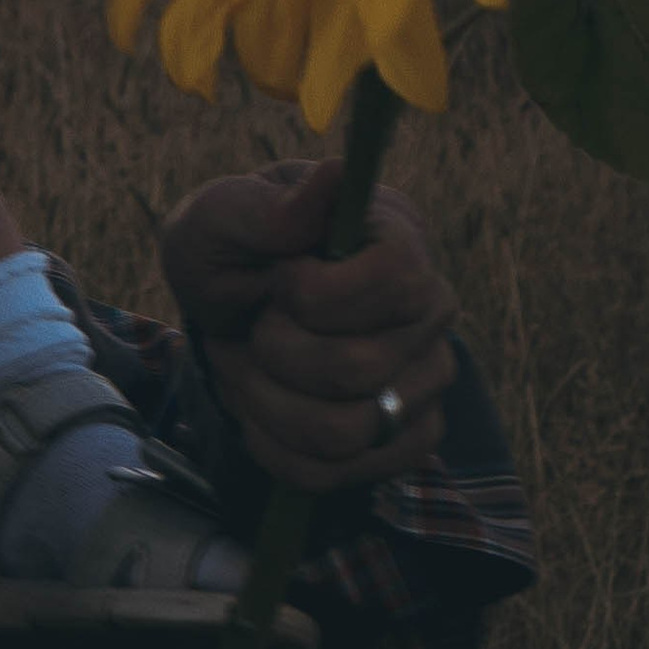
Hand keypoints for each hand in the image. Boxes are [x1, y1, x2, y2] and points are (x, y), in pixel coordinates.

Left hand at [159, 164, 457, 494]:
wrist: (228, 312)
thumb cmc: (226, 247)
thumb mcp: (218, 217)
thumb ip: (266, 206)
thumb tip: (335, 174)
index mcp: (395, 230)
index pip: (400, 277)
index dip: (327, 295)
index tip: (281, 279)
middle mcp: (431, 306)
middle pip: (363, 368)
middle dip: (276, 352)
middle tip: (253, 324)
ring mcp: (428, 379)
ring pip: (347, 432)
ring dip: (267, 403)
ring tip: (248, 366)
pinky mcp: (407, 440)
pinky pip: (337, 473)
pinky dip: (275, 447)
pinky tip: (262, 407)